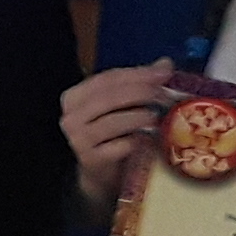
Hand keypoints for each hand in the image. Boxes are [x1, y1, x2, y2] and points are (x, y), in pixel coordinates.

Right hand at [60, 60, 176, 207]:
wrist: (100, 173)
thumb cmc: (111, 134)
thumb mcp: (121, 106)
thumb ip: (139, 83)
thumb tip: (165, 63)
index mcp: (74, 97)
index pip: (107, 79)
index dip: (137, 74)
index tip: (163, 73)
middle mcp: (71, 116)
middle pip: (109, 97)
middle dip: (141, 92)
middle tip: (165, 94)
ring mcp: (78, 139)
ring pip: (113, 122)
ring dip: (139, 116)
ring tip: (158, 116)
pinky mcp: (91, 159)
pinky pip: (118, 146)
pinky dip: (136, 141)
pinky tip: (150, 139)